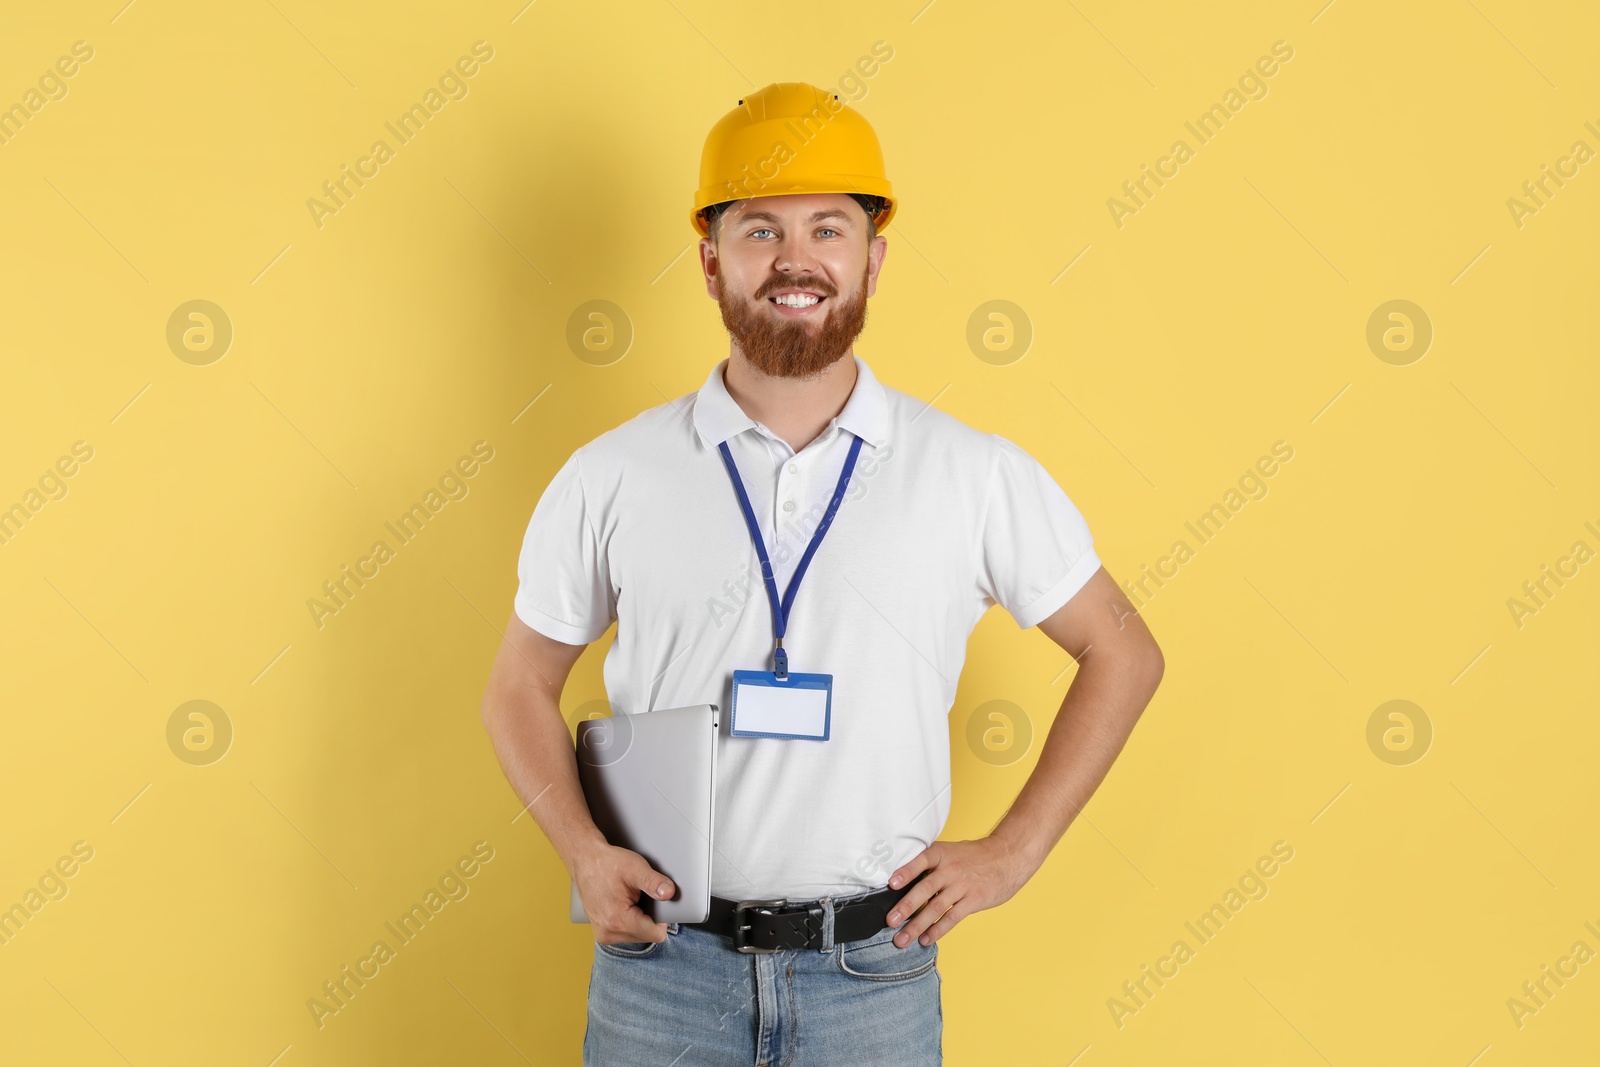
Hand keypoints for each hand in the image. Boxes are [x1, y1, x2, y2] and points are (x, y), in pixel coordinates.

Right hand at [572, 842, 676, 945]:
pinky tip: (624, 905)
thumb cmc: (608, 863)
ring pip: (638, 936)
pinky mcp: (601, 932)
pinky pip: (627, 934)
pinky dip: (630, 921)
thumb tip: (670, 893)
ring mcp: (603, 935)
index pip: (656, 935)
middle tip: (641, 896)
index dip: (663, 918)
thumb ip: (654, 882)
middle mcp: (609, 933)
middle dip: (650, 918)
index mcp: (618, 920)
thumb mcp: (635, 868)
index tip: (656, 901)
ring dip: (640, 920)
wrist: (585, 860)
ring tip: (631, 899)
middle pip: (647, 936)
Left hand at [883, 837, 1032, 947]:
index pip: (920, 861)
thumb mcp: (951, 851)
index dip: (906, 872)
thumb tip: (904, 882)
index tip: (891, 884)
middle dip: (906, 907)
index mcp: (941, 853)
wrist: (1007, 857)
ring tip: (902, 939)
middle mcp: (950, 869)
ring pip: (936, 907)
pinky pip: (952, 917)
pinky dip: (937, 929)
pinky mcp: (974, 900)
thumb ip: (931, 864)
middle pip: (925, 889)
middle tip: (890, 922)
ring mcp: (962, 885)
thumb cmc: (973, 856)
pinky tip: (926, 939)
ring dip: (917, 925)